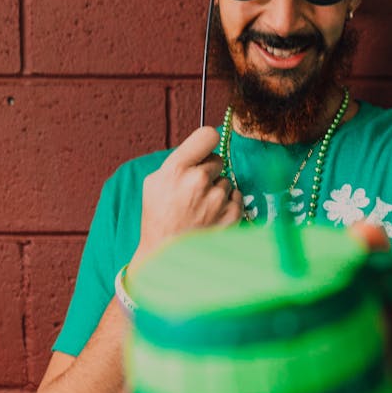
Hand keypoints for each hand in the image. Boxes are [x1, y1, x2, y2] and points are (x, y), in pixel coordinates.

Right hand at [133, 126, 242, 263]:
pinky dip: (228, 205)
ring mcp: (217, 199)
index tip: (205, 150)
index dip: (207, 142)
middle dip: (209, 171)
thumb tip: (199, 150)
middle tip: (196, 190)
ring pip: (226, 181)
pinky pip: (237, 197)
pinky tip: (212, 216)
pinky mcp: (232, 215)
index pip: (208, 135)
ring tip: (201, 208)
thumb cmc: (159, 219)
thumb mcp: (154, 184)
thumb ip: (177, 162)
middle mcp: (199, 181)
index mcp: (177, 169)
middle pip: (218, 160)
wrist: (167, 256)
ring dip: (217, 191)